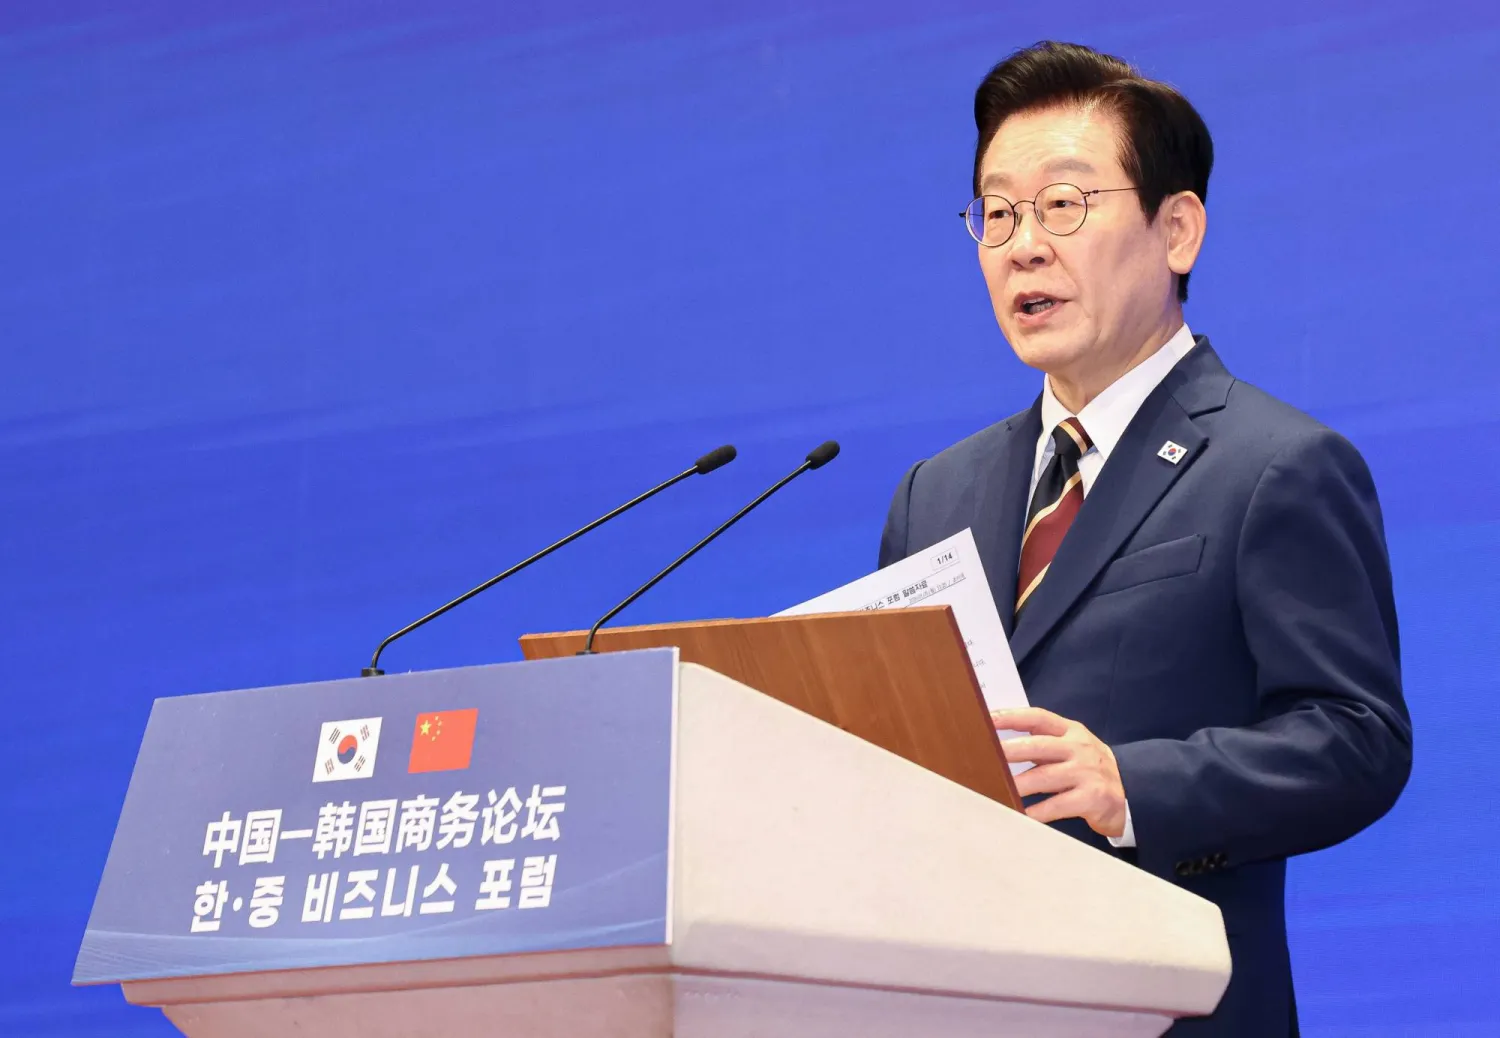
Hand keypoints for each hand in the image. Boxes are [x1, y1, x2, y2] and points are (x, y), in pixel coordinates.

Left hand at [992, 707, 1126, 838]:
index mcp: (1071, 731)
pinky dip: (1037, 812)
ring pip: (1044, 778)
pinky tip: (1021, 814)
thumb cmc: (1088, 769)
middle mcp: (1079, 748)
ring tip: (995, 789)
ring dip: (1017, 785)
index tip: (988, 718)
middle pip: (1038, 746)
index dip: (1012, 716)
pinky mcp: (1092, 798)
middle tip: (984, 756)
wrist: (1131, 792)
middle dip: (1008, 751)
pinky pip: (1058, 805)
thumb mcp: (1072, 747)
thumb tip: (999, 743)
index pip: (1038, 717)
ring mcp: (1086, 773)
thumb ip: (1043, 742)